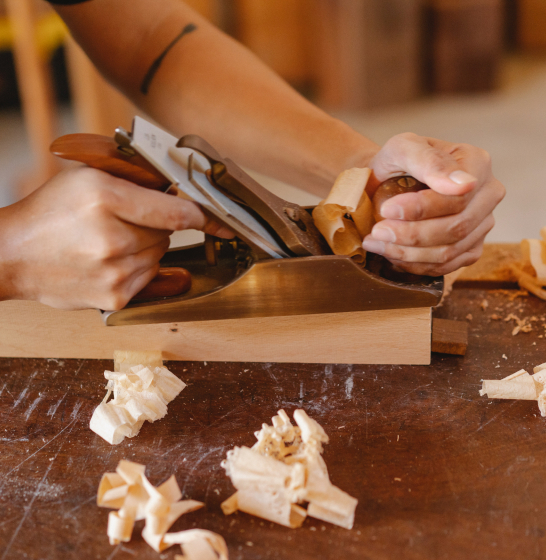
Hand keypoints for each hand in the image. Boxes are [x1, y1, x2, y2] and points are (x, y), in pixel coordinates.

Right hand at [0, 167, 232, 309]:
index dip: (205, 216)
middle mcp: (112, 239)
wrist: (13, 255)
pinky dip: (138, 267)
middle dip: (156, 225)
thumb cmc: (49, 213)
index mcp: (105, 199)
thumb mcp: (87, 178)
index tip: (224, 223)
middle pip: (169, 233)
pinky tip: (110, 261)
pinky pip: (149, 277)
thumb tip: (177, 190)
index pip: (176, 211)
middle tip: (123, 221)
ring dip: (146, 247)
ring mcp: (115, 273)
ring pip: (160, 255)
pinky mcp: (117, 299)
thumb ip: (135, 179)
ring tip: (110, 242)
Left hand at [362, 133, 505, 275]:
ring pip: (449, 251)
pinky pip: (446, 266)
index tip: (387, 210)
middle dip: (410, 235)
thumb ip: (428, 161)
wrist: (386, 182)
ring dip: (407, 253)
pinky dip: (414, 264)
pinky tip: (391, 253)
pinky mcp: (470, 248)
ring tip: (376, 243)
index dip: (420, 209)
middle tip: (376, 233)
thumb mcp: (403, 148)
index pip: (457, 198)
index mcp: (477, 163)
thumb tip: (464, 185)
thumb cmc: (396, 163)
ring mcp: (482, 224)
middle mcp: (488, 194)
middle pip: (456, 228)